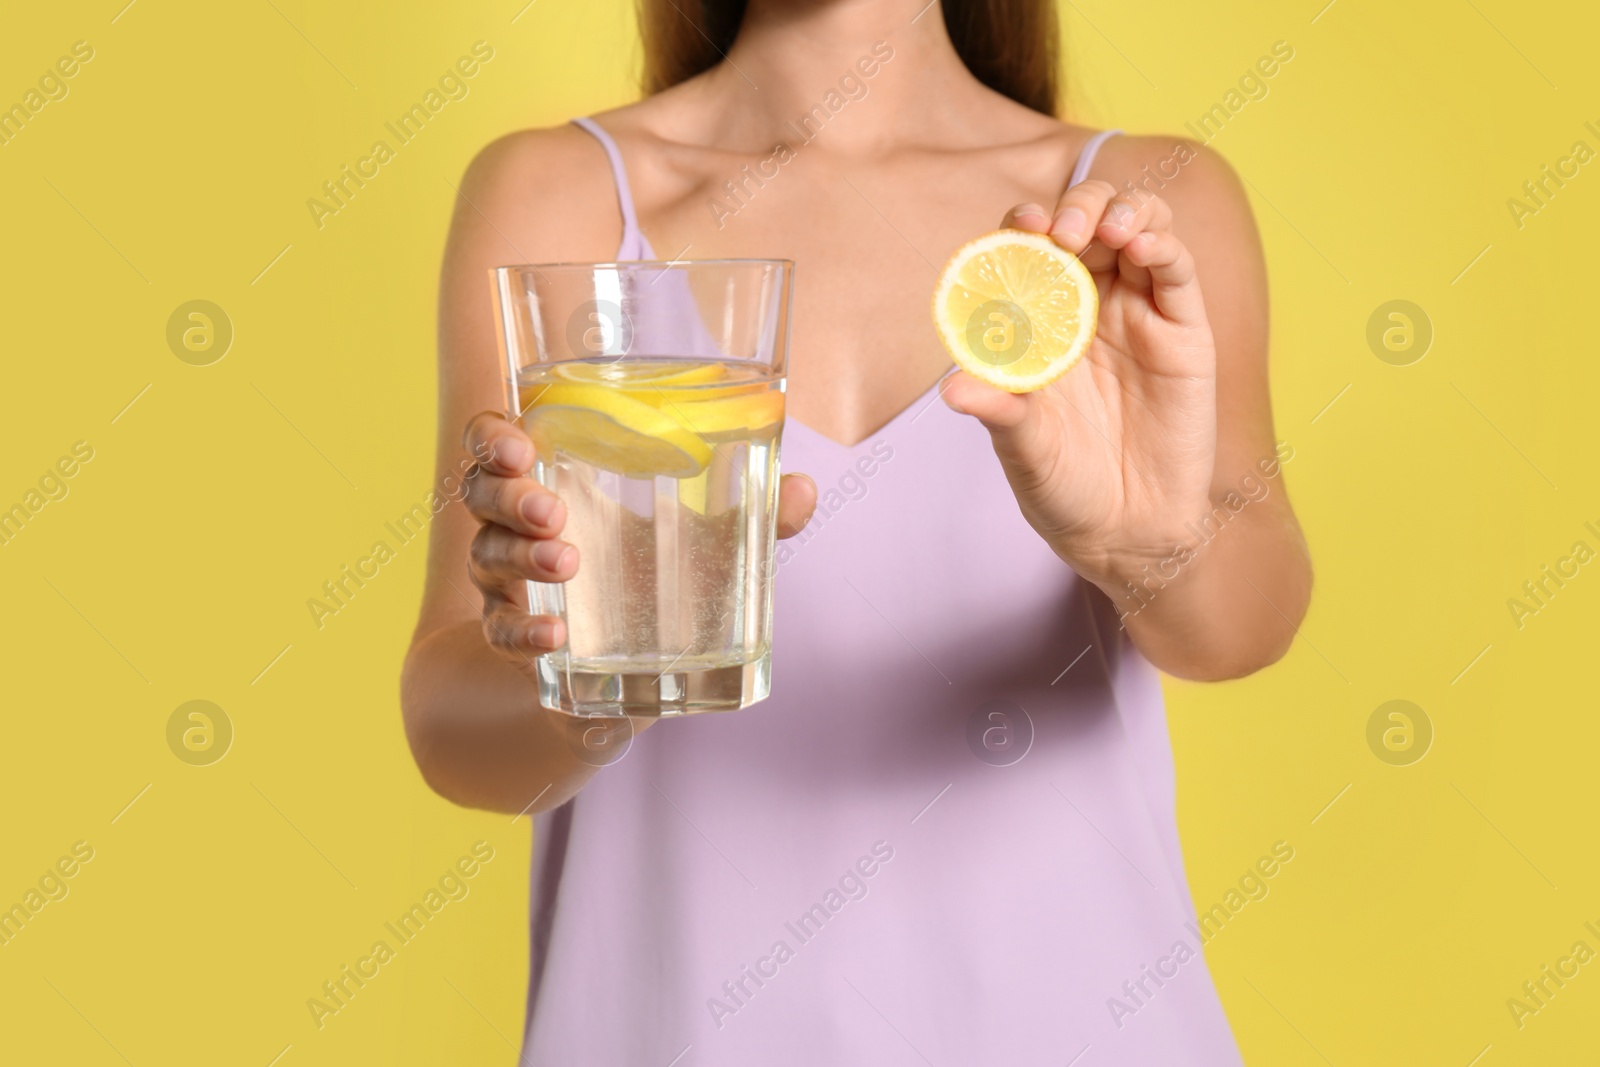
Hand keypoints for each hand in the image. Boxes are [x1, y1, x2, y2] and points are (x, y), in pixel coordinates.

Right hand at [461, 412, 817, 671]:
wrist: (617, 680)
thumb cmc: (655, 582)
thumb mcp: (706, 545)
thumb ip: (753, 516)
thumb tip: (804, 490)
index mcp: (555, 478)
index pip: (498, 440)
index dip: (494, 434)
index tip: (519, 443)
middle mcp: (518, 525)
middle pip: (483, 491)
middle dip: (511, 495)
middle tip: (552, 510)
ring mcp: (510, 583)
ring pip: (487, 554)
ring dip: (521, 556)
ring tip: (564, 564)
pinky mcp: (518, 637)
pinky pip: (502, 629)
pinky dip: (524, 629)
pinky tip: (552, 633)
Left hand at [941, 180, 1217, 590]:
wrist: (1125, 532)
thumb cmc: (1063, 485)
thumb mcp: (1023, 448)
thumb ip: (999, 411)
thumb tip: (952, 389)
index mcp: (1038, 322)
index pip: (1029, 251)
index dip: (1023, 228)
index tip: (1020, 228)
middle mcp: (1087, 305)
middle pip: (1084, 224)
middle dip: (1073, 209)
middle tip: (1061, 232)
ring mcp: (1137, 313)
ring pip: (1136, 228)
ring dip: (1120, 211)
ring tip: (1106, 230)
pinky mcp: (1183, 331)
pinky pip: (1176, 270)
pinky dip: (1161, 242)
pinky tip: (1141, 244)